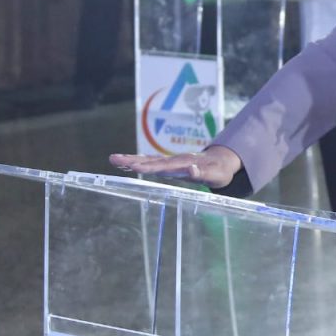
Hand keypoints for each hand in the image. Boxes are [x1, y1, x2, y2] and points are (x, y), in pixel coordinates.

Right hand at [109, 145, 241, 188]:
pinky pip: (150, 161)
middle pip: (151, 161)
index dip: (150, 166)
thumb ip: (202, 173)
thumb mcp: (214, 175)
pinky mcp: (168, 163)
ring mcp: (171, 161)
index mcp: (184, 164)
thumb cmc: (219, 171)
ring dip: (131, 160)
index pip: (164, 166)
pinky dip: (138, 161)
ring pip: (148, 160)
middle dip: (133, 161)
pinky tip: (125, 163)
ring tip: (114, 160)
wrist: (221, 161)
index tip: (135, 166)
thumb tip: (192, 169)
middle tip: (114, 160)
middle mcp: (175, 161)